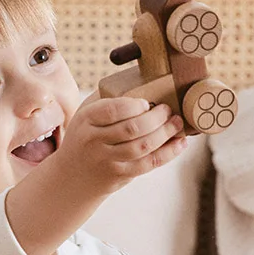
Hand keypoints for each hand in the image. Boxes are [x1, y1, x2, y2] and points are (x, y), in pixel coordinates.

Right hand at [53, 96, 186, 198]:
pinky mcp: (121, 175)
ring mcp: (108, 160)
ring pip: (142, 147)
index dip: (133, 106)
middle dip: (156, 118)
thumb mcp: (86, 114)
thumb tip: (142, 78)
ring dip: (165, 134)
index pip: (112, 110)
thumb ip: (107, 99)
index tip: (147, 103)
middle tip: (169, 111)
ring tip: (177, 123)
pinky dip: (168, 153)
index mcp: (86, 120)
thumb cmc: (86, 136)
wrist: (73, 176)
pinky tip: (180, 143)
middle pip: (131, 129)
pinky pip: (148, 164)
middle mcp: (95, 141)